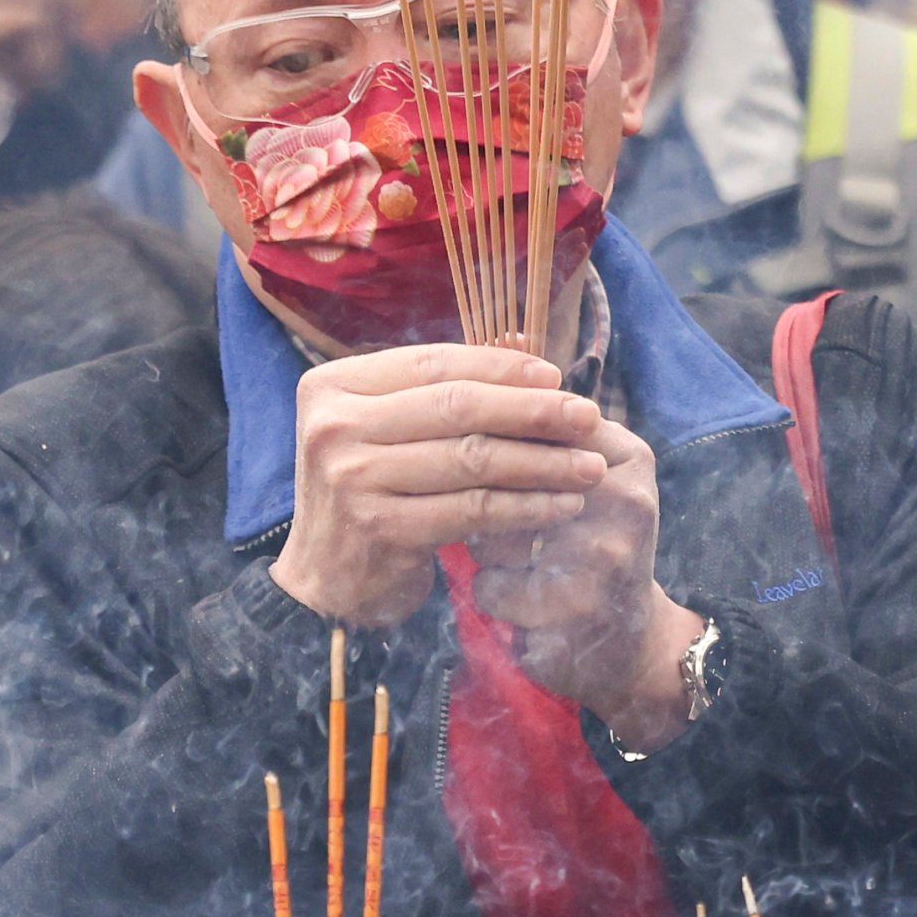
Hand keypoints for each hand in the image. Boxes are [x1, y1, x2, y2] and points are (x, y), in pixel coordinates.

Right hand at [273, 345, 606, 630]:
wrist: (327, 578)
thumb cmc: (369, 492)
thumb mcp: (386, 430)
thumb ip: (440, 388)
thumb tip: (524, 339)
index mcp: (331, 387)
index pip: (432, 363)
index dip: (501, 367)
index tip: (557, 376)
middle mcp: (332, 426)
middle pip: (456, 407)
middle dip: (533, 411)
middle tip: (588, 418)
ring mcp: (351, 477)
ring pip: (472, 458)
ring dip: (542, 462)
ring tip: (589, 466)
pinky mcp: (379, 527)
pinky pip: (472, 509)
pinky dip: (525, 506)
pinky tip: (561, 506)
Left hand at [462, 416, 700, 744]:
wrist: (632, 640)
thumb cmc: (589, 547)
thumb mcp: (585, 484)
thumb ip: (541, 440)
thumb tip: (463, 394)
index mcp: (625, 459)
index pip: (533, 427)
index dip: (485, 445)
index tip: (470, 461)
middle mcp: (625, 502)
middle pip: (504, 480)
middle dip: (483, 503)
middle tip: (492, 523)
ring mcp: (605, 558)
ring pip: (492, 536)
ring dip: (487, 553)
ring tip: (520, 564)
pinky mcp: (576, 610)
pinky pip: (490, 587)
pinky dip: (492, 596)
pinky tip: (523, 602)